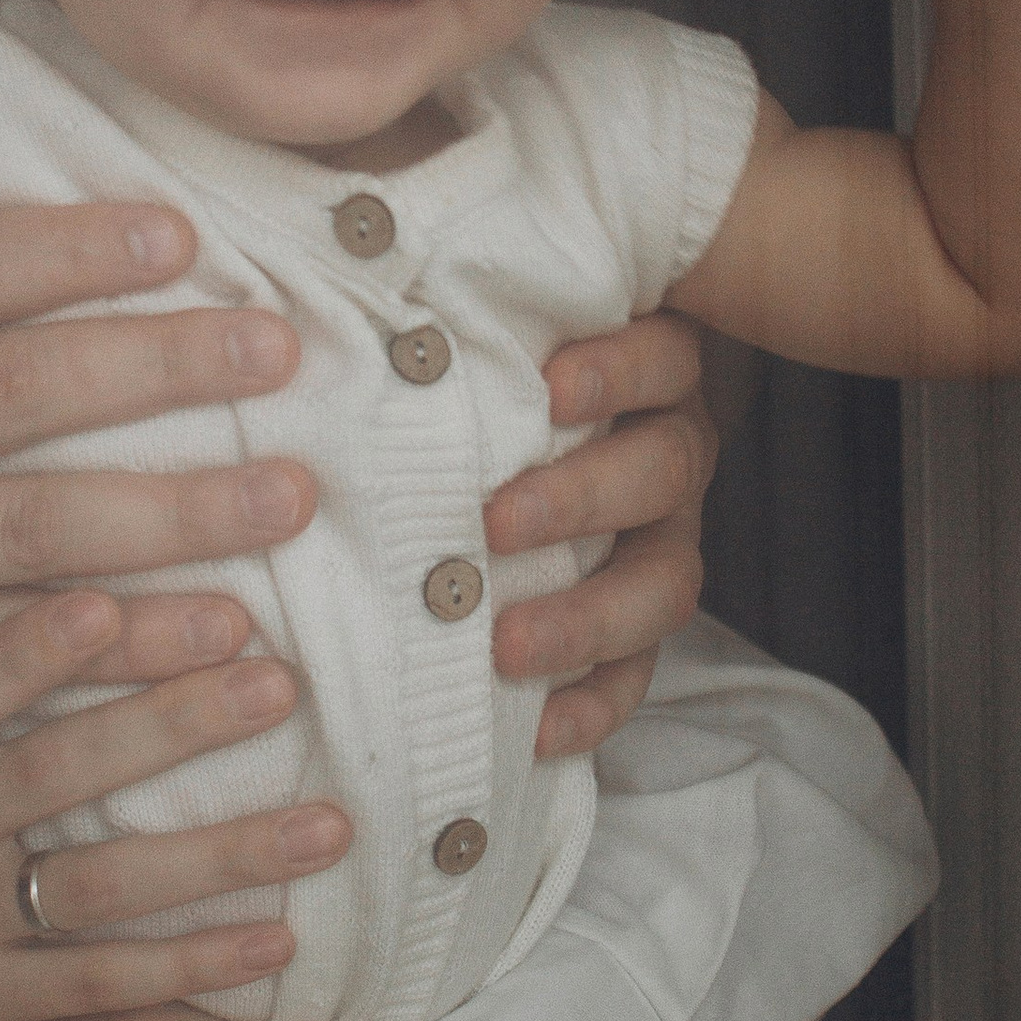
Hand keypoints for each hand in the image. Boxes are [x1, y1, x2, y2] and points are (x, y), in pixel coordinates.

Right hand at [0, 196, 320, 750]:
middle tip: (279, 351)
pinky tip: (218, 630)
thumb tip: (95, 230)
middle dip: (165, 365)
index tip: (182, 237)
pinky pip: (25, 650)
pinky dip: (129, 645)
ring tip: (290, 496)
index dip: (71, 249)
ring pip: (41, 524)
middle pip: (21, 389)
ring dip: (182, 512)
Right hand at [0, 600, 351, 1020]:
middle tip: (276, 680)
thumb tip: (60, 582)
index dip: (24, 649)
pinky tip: (274, 938)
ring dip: (222, 854)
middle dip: (173, 723)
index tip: (114, 597)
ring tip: (328, 822)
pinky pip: (98, 985)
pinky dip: (189, 964)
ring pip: (99, 884)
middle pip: (52, 771)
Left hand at [482, 310, 716, 758]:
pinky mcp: (641, 627)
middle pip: (661, 472)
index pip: (659, 359)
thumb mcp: (479, 345)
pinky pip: (639, 675)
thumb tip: (355, 291)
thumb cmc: (476, 389)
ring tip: (509, 646)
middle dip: (580, 499)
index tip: (549, 387)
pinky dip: (595, 706)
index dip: (616, 372)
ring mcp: (662, 545)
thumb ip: (445, 325)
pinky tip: (539, 730)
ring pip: (664, 582)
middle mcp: (665, 458)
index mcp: (642, 381)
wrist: (503, 472)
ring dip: (587, 617)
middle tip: (495, 524)